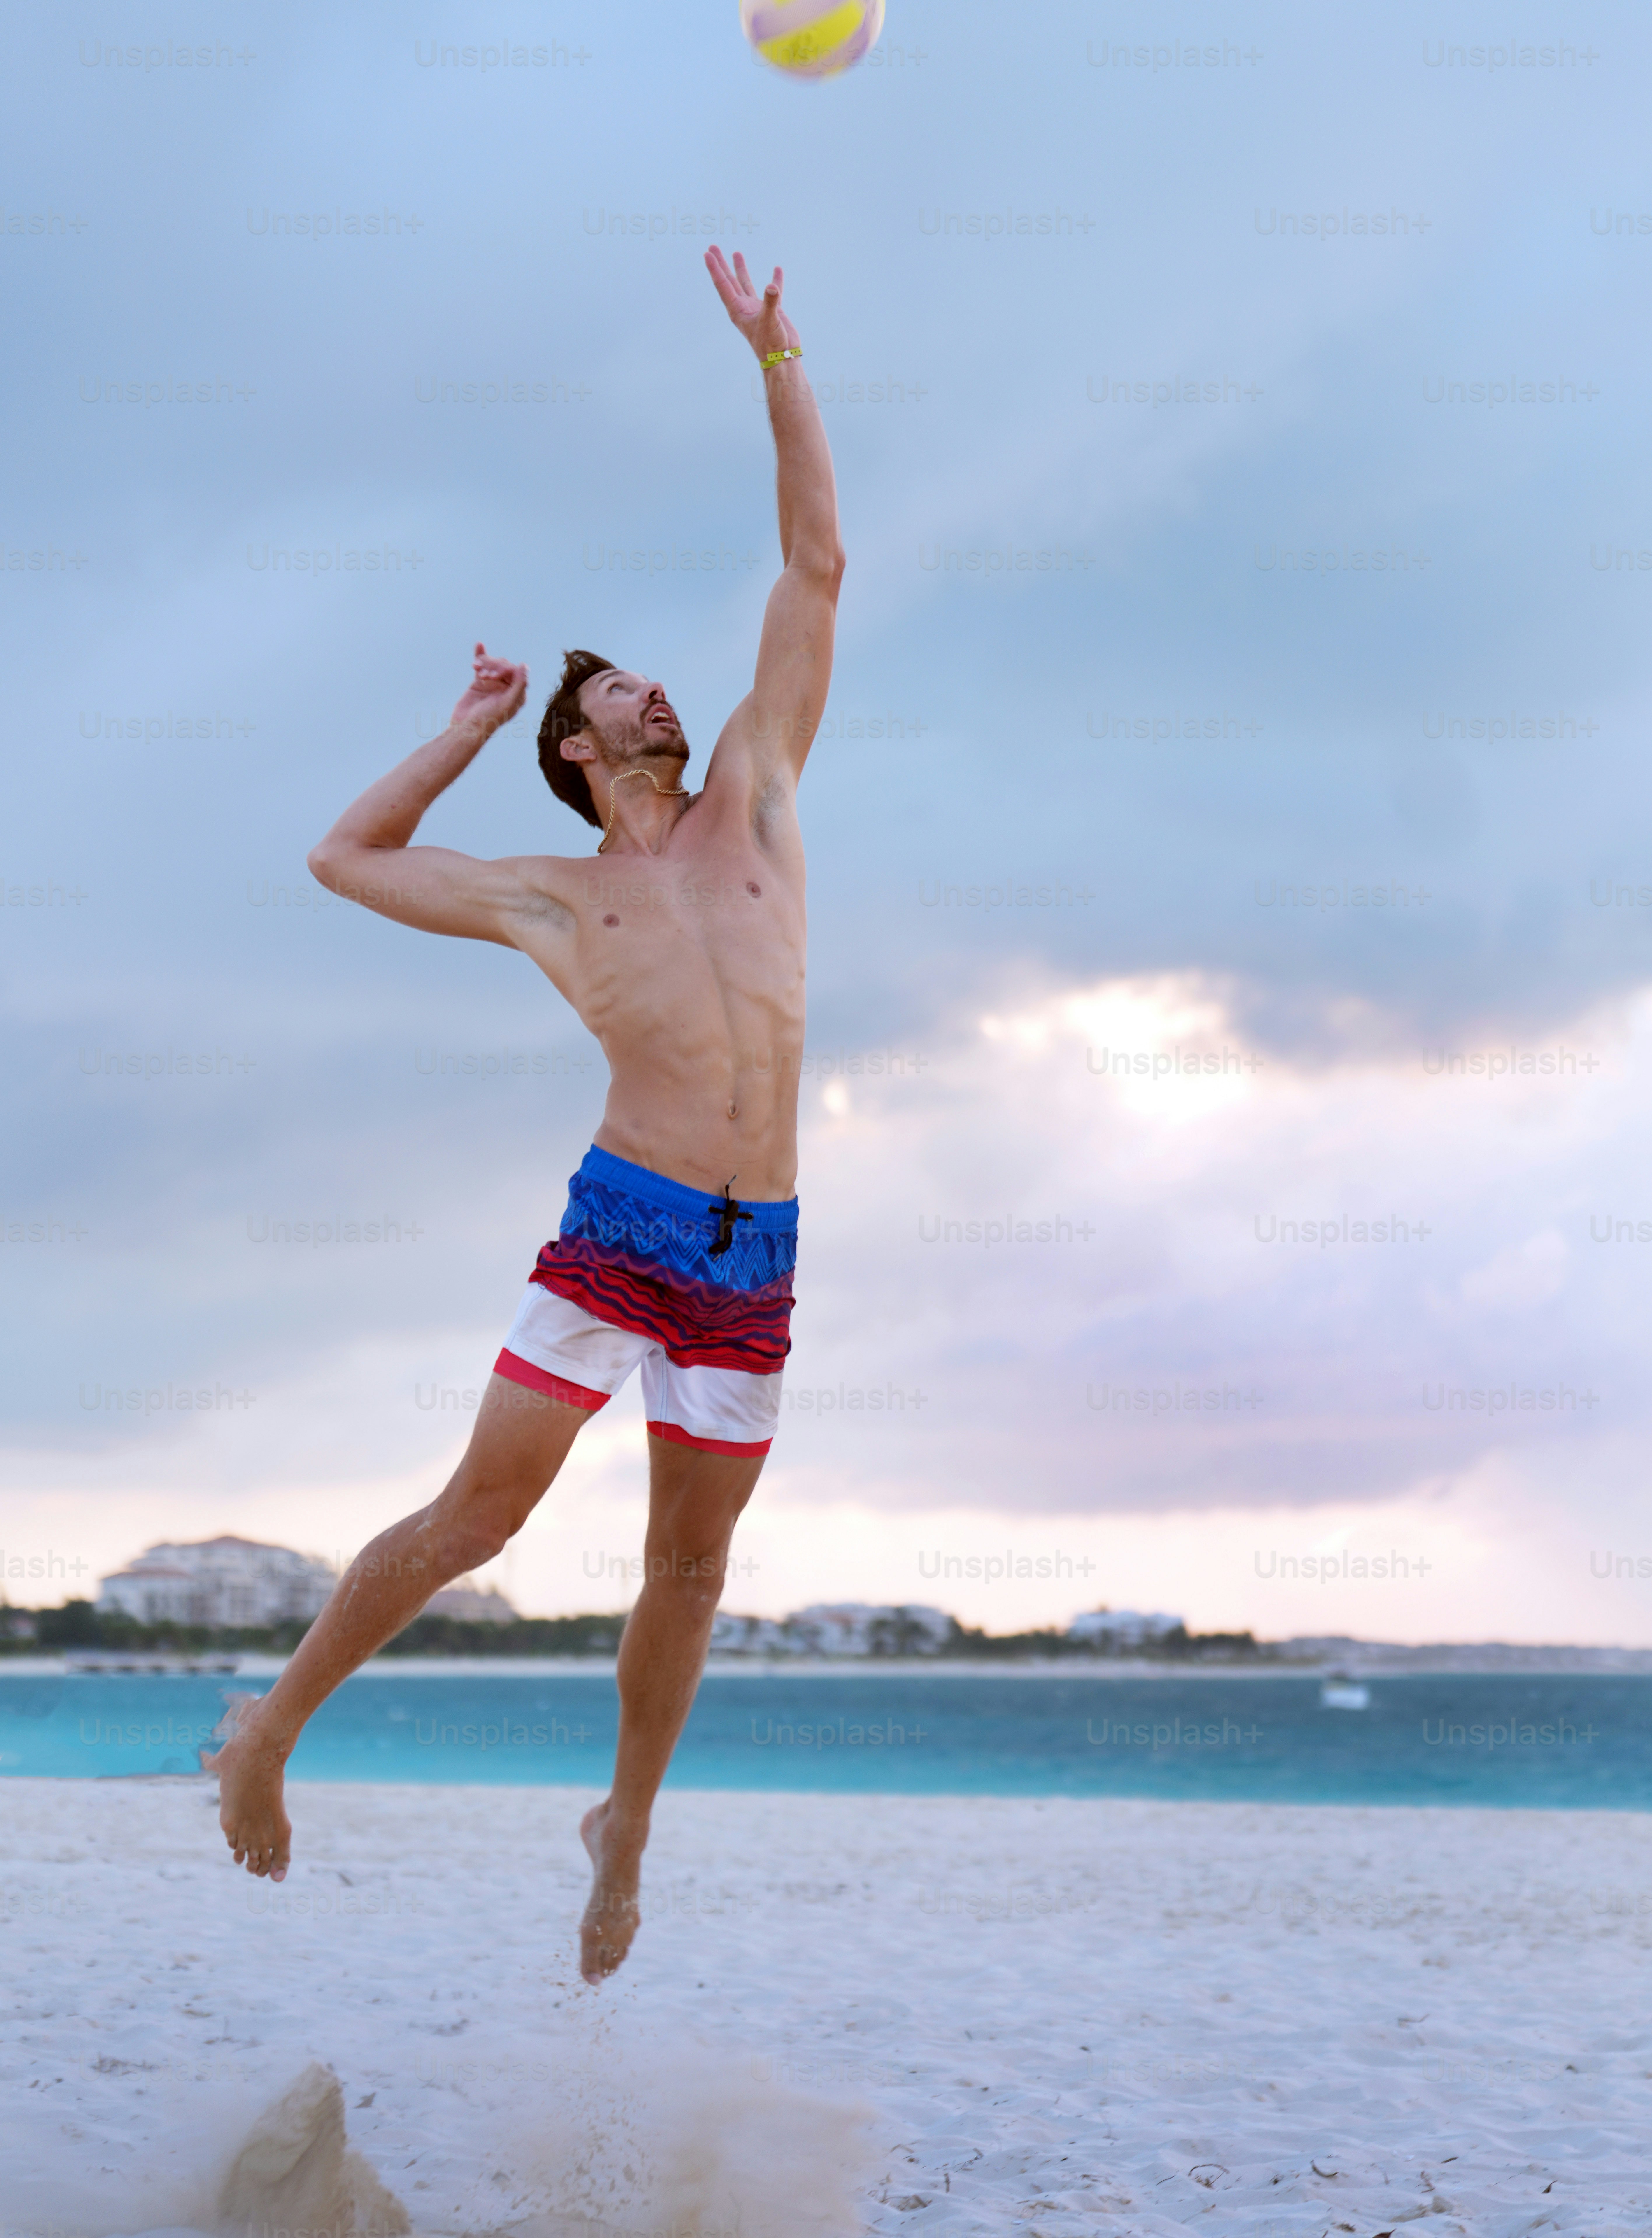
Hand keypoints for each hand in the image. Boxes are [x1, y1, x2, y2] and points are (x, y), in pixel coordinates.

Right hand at [449, 642, 527, 734]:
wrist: (466, 727)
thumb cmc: (489, 718)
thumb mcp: (507, 702)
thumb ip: (519, 684)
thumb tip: (524, 665)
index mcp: (518, 694)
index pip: (516, 672)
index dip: (506, 669)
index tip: (495, 676)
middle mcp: (507, 688)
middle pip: (504, 666)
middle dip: (494, 667)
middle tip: (485, 676)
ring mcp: (493, 684)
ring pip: (492, 664)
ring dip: (485, 664)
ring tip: (477, 671)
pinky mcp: (480, 682)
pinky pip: (482, 665)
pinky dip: (480, 656)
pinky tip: (479, 645)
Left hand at [704, 247, 799, 363]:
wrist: (783, 358)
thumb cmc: (771, 344)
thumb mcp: (769, 322)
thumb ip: (770, 303)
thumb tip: (772, 287)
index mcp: (738, 310)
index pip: (723, 285)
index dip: (715, 269)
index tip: (707, 254)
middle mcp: (744, 307)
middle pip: (729, 280)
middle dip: (721, 264)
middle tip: (712, 248)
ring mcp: (757, 308)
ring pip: (746, 283)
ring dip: (740, 269)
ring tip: (736, 253)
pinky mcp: (771, 310)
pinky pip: (772, 291)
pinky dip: (775, 281)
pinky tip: (776, 270)